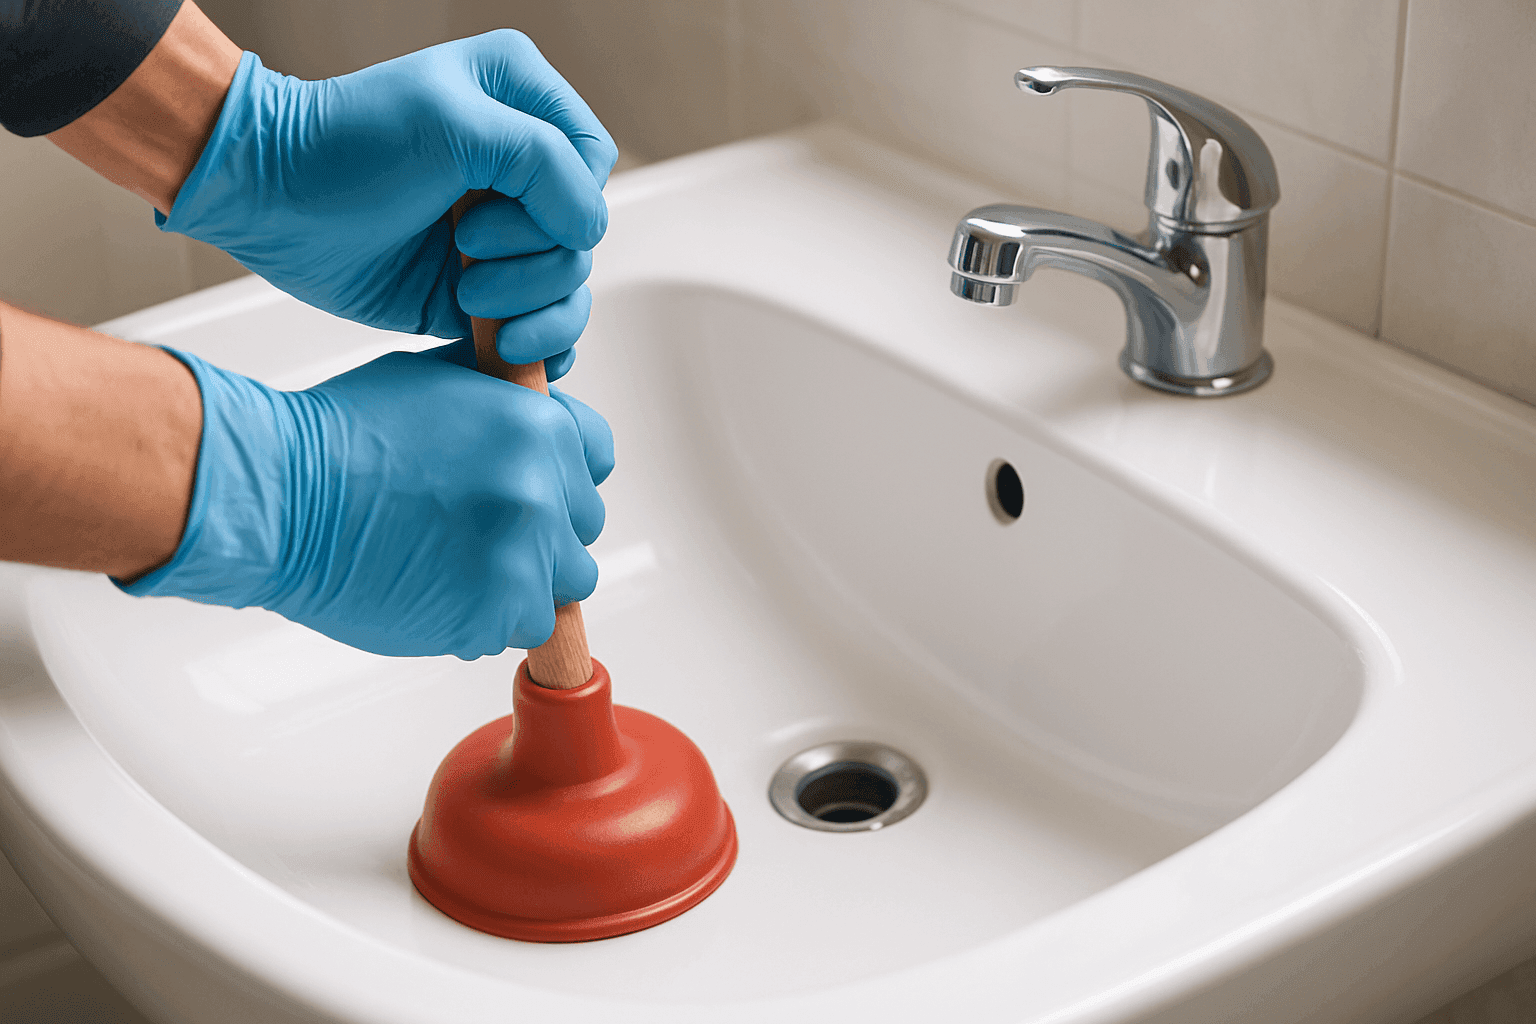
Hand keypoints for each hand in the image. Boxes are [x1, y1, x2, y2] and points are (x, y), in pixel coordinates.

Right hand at [120, 347, 614, 658]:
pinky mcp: (492, 615)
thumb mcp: (438, 383)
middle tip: (479, 535)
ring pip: (559, 589)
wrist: (283, 498)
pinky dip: (483, 621)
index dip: (561, 476)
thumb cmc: (342, 436)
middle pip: (580, 532)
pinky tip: (436, 593)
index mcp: (536, 428)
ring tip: (457, 569)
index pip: (595, 461)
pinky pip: (515, 630)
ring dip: (519, 585)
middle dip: (539, 535)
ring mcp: (521, 558)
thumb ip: (502, 401)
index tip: (535, 490)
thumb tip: (534, 409)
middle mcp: (541, 492)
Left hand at [158, 31, 617, 372]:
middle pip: (584, 236)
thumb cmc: (347, 144)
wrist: (269, 199)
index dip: (561, 202)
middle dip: (532, 259)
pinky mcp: (483, 290)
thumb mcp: (453, 124)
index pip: (593, 165)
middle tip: (462, 247)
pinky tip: (508, 347)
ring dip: (529, 306)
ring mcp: (504, 236)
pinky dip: (539, 346)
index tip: (485, 208)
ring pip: (570, 287)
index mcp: (523, 104)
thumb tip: (591, 231)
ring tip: (468, 299)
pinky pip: (545, 328)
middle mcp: (521, 171)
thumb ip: (543, 162)